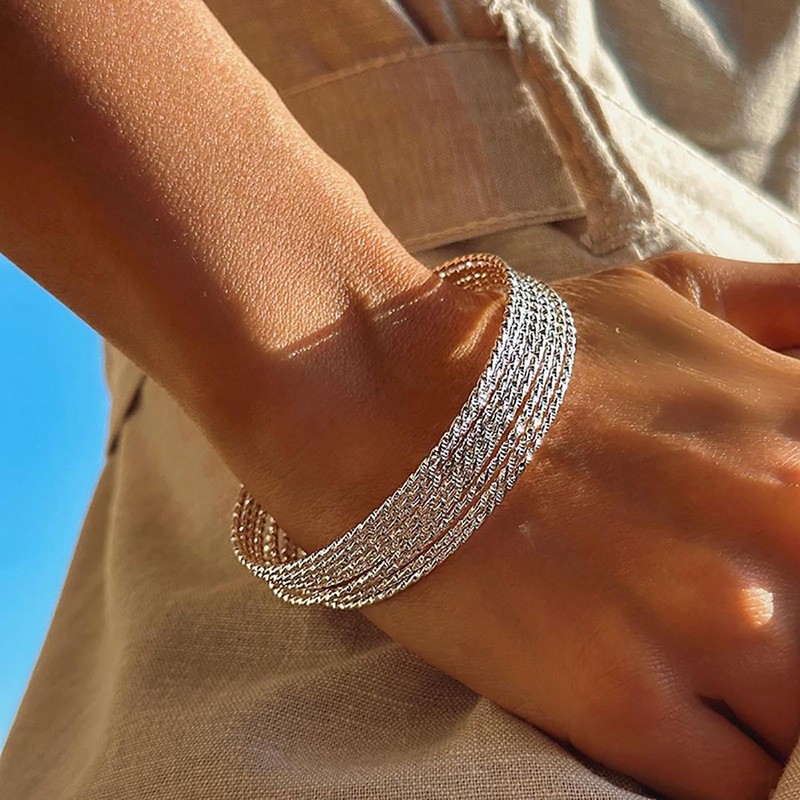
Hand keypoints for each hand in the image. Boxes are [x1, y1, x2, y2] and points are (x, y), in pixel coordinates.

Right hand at [346, 253, 799, 799]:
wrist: (392, 401)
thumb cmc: (527, 348)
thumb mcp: (672, 292)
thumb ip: (786, 308)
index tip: (782, 574)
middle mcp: (781, 527)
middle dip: (792, 632)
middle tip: (723, 614)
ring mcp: (709, 624)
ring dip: (766, 718)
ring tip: (696, 674)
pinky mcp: (622, 701)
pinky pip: (728, 787)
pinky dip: (715, 769)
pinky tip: (668, 720)